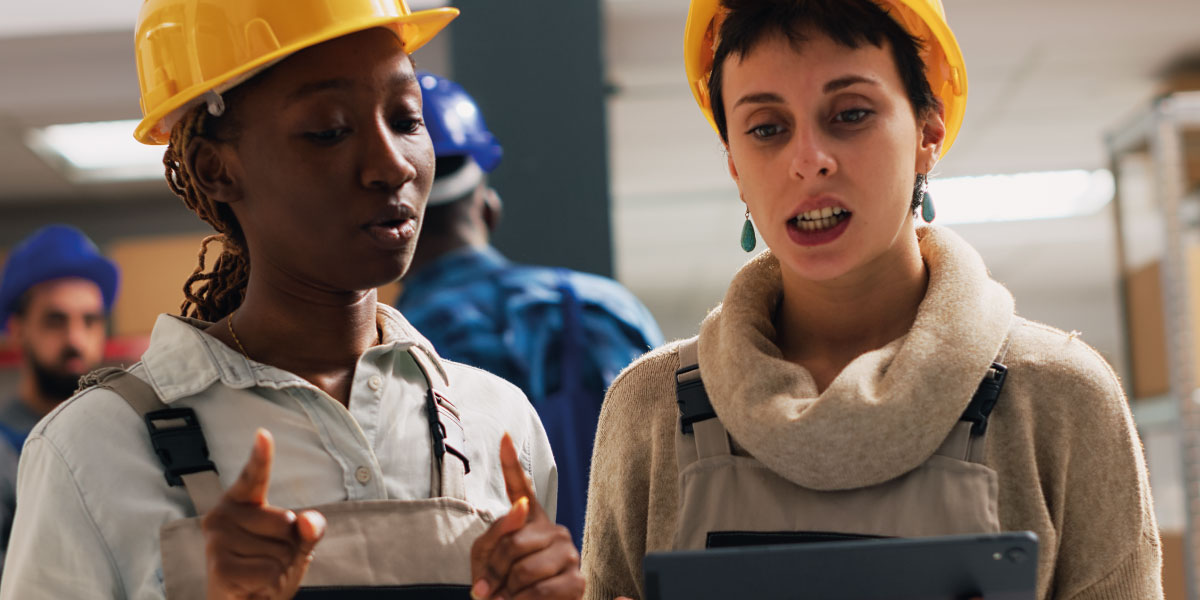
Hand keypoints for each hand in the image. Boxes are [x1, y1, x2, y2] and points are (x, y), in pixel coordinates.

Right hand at [203, 429, 326, 598]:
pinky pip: (268, 571)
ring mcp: (218, 541)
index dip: (260, 457)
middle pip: (285, 522)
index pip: (254, 476)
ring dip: (279, 568)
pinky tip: (251, 585)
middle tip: (266, 560)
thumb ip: (309, 529)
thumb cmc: (268, 570)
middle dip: (289, 547)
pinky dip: (270, 582)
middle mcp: (223, 515)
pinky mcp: (219, 567)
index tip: (264, 434)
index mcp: (242, 502)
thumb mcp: (297, 546)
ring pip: (279, 550)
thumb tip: (308, 520)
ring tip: (258, 573)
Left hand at [469, 433, 584, 599]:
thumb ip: (497, 534)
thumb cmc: (503, 585)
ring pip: (524, 568)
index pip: (520, 486)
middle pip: (512, 542)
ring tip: (505, 599)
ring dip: (506, 592)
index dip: (510, 463)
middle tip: (489, 589)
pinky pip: (539, 590)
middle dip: (495, 571)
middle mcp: (552, 529)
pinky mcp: (576, 579)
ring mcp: (567, 552)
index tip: (504, 437)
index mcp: (528, 518)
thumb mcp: (486, 559)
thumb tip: (520, 508)